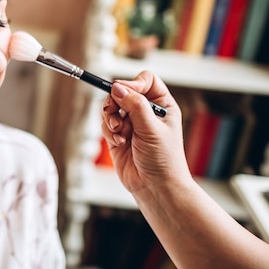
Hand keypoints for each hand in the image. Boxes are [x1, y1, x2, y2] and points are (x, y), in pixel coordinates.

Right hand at [101, 71, 190, 194]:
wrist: (155, 187)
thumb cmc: (163, 159)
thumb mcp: (152, 128)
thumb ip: (135, 105)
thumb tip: (116, 87)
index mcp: (162, 105)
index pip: (145, 81)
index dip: (133, 84)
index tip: (125, 93)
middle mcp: (145, 111)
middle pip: (123, 91)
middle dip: (116, 102)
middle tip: (114, 112)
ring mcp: (131, 123)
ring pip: (111, 107)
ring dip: (111, 118)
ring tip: (118, 132)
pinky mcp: (117, 135)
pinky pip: (105, 123)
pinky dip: (109, 132)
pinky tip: (119, 143)